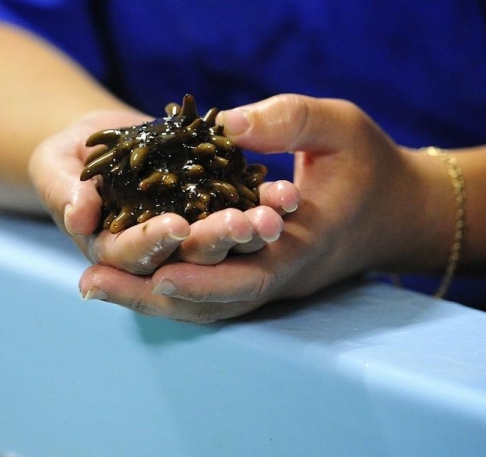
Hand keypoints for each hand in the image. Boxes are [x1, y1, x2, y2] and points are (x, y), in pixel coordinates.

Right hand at [28, 109, 298, 274]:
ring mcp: (189, 241)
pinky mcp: (215, 215)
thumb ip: (63, 190)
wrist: (107, 141)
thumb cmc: (69, 157)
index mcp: (111, 253)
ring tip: (271, 217)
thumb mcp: (55, 166)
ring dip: (247, 234)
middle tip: (242, 224)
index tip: (175, 225)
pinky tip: (286, 194)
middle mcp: (154, 257)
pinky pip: (242, 212)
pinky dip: (264, 205)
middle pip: (184, 261)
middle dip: (212, 243)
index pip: (130, 258)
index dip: (151, 244)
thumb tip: (79, 215)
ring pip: (221, 246)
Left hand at [77, 94, 445, 321]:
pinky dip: (163, 290)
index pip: (249, 276)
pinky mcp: (253, 277)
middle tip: (90, 283)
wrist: (396, 211)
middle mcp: (278, 277)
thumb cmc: (370, 164)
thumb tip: (227, 123)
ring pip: (200, 306)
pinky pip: (203, 293)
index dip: (202, 278)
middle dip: (150, 297)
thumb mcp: (339, 127)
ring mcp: (265, 283)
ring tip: (90, 284)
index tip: (155, 271)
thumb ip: (288, 121)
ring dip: (146, 298)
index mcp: (302, 247)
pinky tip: (122, 278)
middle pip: (209, 303)